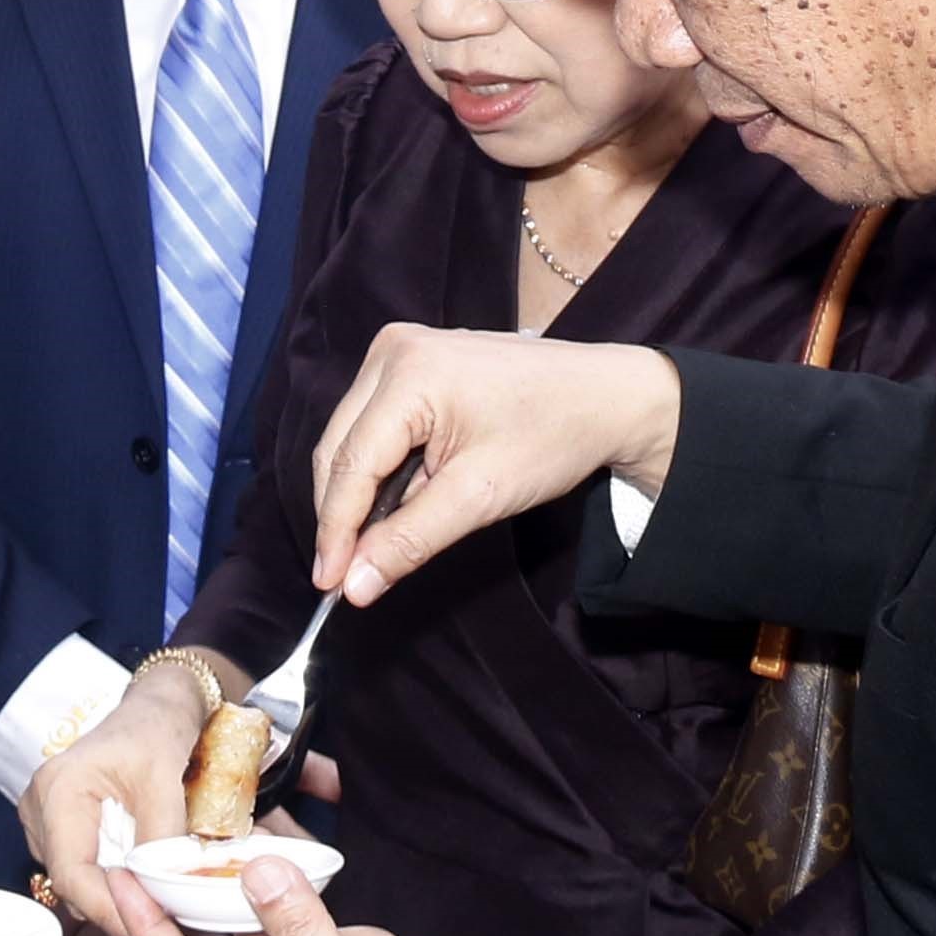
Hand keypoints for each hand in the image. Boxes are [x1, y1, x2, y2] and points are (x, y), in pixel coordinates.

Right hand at [22, 662, 216, 935]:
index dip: (107, 909)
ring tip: (152, 903)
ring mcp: (45, 820)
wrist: (158, 706)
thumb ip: (161, 842)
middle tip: (157, 923)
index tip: (146, 929)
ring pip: (75, 883)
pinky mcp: (60, 828)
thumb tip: (161, 899)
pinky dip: (108, 882)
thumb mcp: (166, 784)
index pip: (73, 874)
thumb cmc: (159, 730)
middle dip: (112, 907)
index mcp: (57, 791)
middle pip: (70, 884)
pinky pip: (80, 870)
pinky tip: (136, 882)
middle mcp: (40, 808)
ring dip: (111, 898)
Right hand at [307, 326, 681, 607]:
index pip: (350, 463)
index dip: (334, 529)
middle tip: (348, 575)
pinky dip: (381, 468)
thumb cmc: (552, 437)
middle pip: (341, 447)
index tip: (328, 585)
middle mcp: (393, 350)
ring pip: (353, 437)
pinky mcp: (411, 360)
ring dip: (362, 493)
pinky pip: (375, 422)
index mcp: (408, 373)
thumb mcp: (480, 497)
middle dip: (343, 513)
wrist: (607, 396)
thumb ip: (409, 541)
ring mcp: (400, 349)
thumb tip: (352, 586)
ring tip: (381, 540)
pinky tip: (403, 501)